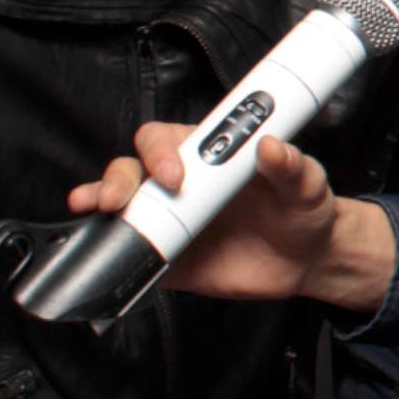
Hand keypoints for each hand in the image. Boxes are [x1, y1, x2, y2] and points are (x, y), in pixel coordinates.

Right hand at [71, 124, 394, 309]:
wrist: (308, 258)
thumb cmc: (303, 208)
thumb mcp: (306, 183)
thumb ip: (290, 165)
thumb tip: (271, 145)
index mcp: (207, 156)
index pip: (166, 140)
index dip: (161, 151)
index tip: (174, 174)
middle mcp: (180, 184)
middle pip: (132, 170)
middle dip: (118, 179)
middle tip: (117, 198)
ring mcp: (170, 220)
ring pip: (124, 209)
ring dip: (99, 205)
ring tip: (89, 210)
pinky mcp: (170, 258)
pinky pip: (136, 255)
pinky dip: (116, 255)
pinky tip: (104, 256)